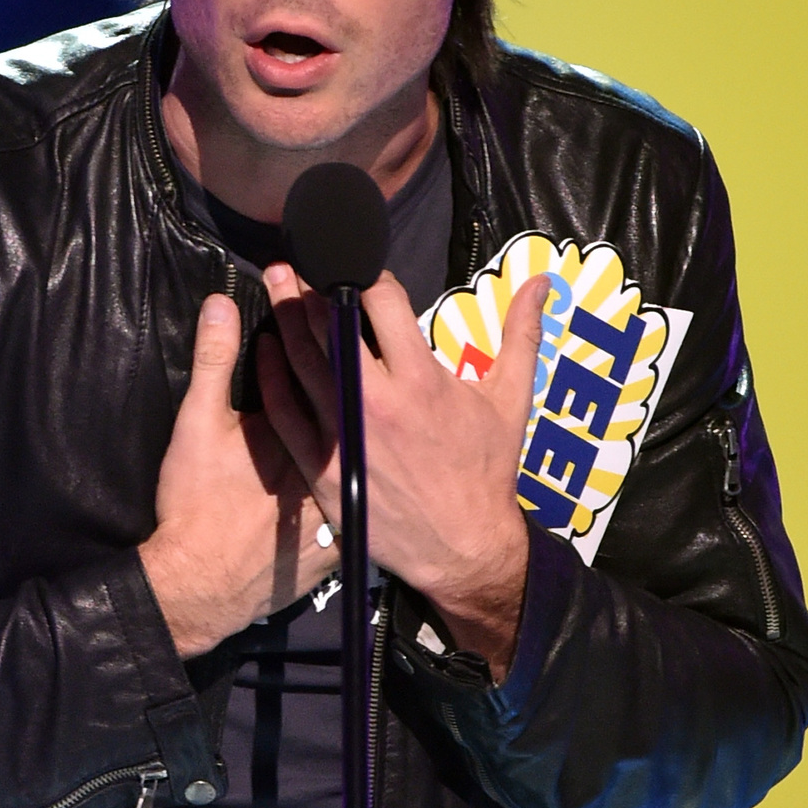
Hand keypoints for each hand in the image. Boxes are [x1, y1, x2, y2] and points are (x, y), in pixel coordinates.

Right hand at [140, 293, 338, 658]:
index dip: (329, 332)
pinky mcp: (341, 539)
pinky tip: (358, 459)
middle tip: (342, 343)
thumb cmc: (195, 505)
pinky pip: (363, 500)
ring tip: (352, 398)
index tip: (323, 305)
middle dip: (354, 374)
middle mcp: (338, 464)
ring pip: (368, 454)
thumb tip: (220, 305)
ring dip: (363, 424)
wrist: (201, 586)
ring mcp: (343, 504)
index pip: (333, 369)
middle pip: (358, 408)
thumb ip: (214, 361)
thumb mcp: (198, 425)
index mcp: (309, 432)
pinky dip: (364, 477)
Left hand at [257, 266, 548, 680]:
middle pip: (329, 328)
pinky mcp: (322, 467)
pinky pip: (285, 413)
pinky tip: (265, 352)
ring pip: (302, 364)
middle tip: (288, 262)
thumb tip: (541, 282)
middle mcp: (377, 403)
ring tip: (274, 288)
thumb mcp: (510, 400)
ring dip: (284, 320)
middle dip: (305, 287)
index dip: (365, 275)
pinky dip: (272, 378)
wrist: (462, 546)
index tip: (353, 263)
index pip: (381, 303)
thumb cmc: (486, 472)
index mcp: (422, 380)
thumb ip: (521, 334)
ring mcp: (344, 435)